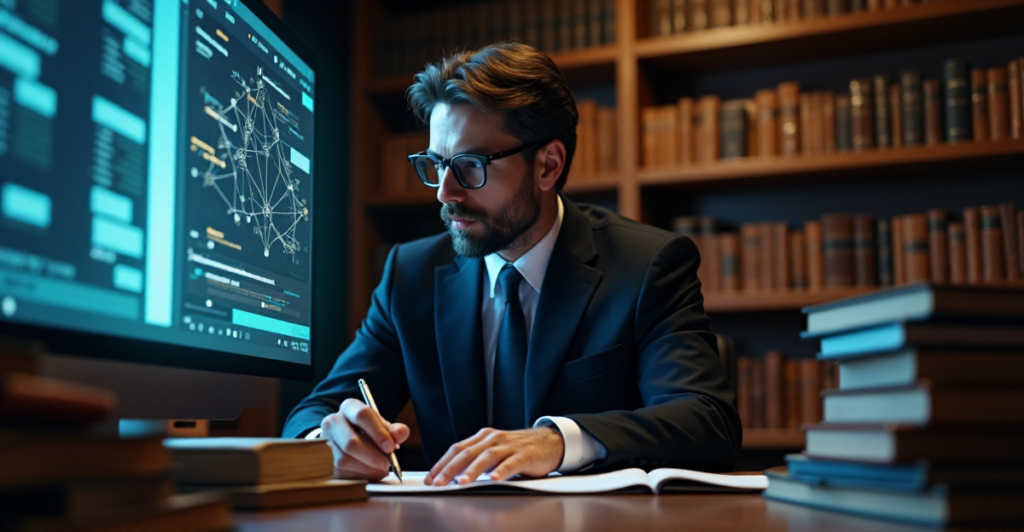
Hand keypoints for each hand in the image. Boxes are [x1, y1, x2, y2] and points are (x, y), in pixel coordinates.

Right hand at [319, 398, 409, 479]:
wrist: (342, 440)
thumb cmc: (365, 432)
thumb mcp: (381, 428)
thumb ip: (394, 431)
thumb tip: (401, 433)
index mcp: (349, 407)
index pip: (363, 415)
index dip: (378, 432)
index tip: (390, 446)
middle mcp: (332, 421)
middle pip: (351, 442)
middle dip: (372, 455)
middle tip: (386, 462)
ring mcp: (324, 441)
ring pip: (345, 460)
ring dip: (366, 468)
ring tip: (378, 467)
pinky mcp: (322, 459)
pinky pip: (340, 472)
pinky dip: (358, 474)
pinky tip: (366, 471)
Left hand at [424, 427, 563, 485]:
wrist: (548, 442)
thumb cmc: (518, 450)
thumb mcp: (494, 452)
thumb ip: (476, 460)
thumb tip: (452, 475)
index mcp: (483, 437)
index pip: (457, 449)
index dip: (442, 463)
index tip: (430, 478)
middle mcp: (493, 438)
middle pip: (467, 453)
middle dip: (450, 469)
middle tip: (438, 483)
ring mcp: (509, 446)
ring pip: (486, 457)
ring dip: (472, 470)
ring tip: (461, 482)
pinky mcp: (524, 455)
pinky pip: (511, 463)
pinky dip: (501, 471)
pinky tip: (494, 479)